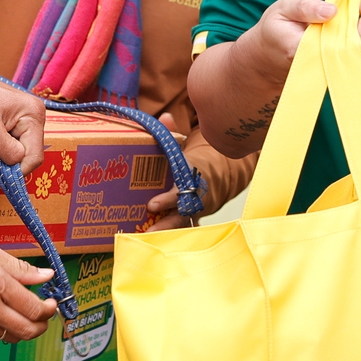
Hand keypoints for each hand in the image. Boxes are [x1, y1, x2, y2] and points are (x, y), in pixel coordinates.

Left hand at [0, 71, 45, 185]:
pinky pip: (7, 151)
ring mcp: (22, 125)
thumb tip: (12, 172)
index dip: (15, 172)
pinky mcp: (11, 129)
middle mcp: (32, 120)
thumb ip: (4, 151)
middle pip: (24, 158)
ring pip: (14, 157)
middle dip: (2, 171)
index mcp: (33, 115)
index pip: (34, 156)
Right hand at [0, 238, 57, 339]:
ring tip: (22, 315)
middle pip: (27, 330)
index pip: (34, 308)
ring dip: (21, 328)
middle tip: (44, 316)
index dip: (48, 309)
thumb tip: (44, 275)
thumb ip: (18, 266)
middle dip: (42, 326)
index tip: (51, 303)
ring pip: (9, 335)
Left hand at [142, 115, 196, 231]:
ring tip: (144, 240)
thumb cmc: (191, 163)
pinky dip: (167, 235)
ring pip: (180, 224)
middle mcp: (194, 197)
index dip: (168, 198)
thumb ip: (172, 134)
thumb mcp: (183, 147)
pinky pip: (178, 229)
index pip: (182, 188)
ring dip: (164, 232)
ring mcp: (192, 211)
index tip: (152, 205)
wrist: (216, 178)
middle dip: (165, 222)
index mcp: (191, 177)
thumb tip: (165, 117)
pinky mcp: (188, 220)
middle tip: (147, 230)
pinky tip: (148, 242)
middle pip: (181, 213)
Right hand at [241, 0, 360, 78]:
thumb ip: (305, 8)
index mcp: (309, 51)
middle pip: (360, 47)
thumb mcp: (282, 10)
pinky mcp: (336, 60)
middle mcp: (324, 62)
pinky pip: (356, 47)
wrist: (266, 57)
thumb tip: (332, 10)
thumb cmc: (273, 31)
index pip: (346, 44)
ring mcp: (331, 64)